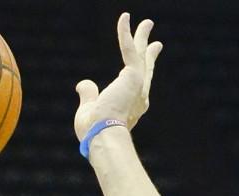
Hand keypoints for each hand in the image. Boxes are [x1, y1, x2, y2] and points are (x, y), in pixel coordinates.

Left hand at [74, 13, 162, 141]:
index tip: (142, 68)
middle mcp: (139, 96)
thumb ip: (89, 95)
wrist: (102, 135)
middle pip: (145, 69)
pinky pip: (128, 49)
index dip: (140, 74)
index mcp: (131, 105)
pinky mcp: (132, 76)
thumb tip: (83, 83)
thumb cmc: (93, 130)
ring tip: (146, 22)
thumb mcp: (88, 110)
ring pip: (140, 55)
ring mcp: (138, 85)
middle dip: (149, 54)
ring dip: (142, 37)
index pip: (136, 86)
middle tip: (156, 43)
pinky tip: (124, 18)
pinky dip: (125, 33)